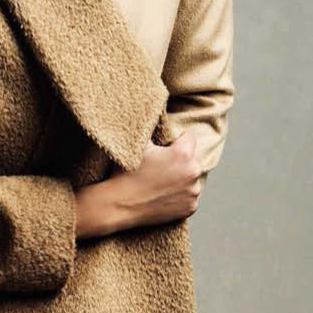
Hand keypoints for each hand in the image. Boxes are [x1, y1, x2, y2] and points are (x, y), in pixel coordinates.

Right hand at [75, 134, 204, 239]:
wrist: (118, 205)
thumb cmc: (126, 172)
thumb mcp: (138, 143)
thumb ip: (151, 123)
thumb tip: (153, 104)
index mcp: (184, 154)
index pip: (189, 138)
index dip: (175, 141)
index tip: (163, 149)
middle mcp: (193, 172)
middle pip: (192, 159)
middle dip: (180, 160)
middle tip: (159, 167)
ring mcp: (193, 193)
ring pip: (191, 178)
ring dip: (181, 178)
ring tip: (160, 182)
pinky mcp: (190, 208)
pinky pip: (189, 197)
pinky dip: (181, 196)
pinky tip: (164, 195)